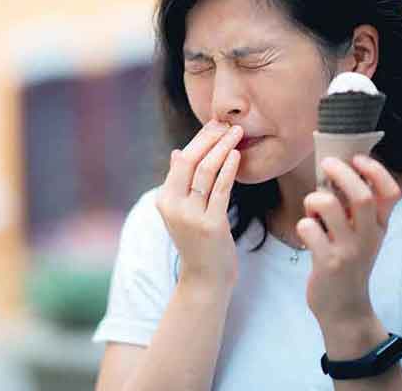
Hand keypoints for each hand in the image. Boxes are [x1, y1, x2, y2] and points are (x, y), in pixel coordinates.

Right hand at [155, 120, 243, 289]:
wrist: (205, 278)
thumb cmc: (198, 242)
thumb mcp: (181, 211)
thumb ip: (179, 183)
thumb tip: (177, 152)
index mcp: (164, 199)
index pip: (182, 160)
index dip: (200, 139)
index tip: (216, 124)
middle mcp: (173, 206)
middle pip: (191, 161)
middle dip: (211, 138)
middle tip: (228, 123)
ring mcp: (191, 216)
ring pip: (206, 171)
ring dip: (222, 148)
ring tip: (237, 133)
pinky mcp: (211, 225)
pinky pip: (221, 190)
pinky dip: (229, 169)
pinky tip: (236, 155)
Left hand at [296, 155, 401, 326]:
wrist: (345, 308)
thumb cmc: (348, 262)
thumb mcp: (362, 235)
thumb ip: (354, 208)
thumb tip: (336, 168)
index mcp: (380, 226)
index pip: (390, 192)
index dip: (375, 171)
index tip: (357, 158)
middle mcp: (369, 237)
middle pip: (361, 196)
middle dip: (341, 173)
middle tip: (326, 164)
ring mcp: (349, 251)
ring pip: (328, 207)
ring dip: (314, 199)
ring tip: (313, 209)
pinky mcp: (328, 263)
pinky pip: (309, 229)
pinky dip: (303, 224)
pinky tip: (307, 234)